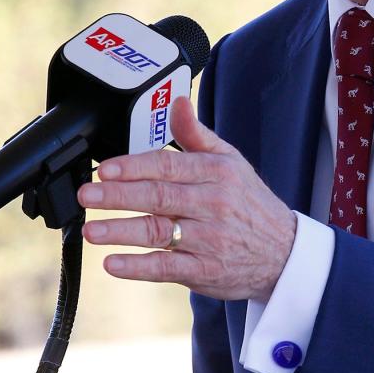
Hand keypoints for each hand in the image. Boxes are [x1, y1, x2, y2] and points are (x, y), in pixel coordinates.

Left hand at [77, 96, 296, 301]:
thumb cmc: (250, 204)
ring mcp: (209, 240)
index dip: (134, 167)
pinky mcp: (205, 271)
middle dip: (118, 196)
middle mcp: (213, 205)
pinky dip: (138, 267)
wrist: (285, 253)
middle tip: (88, 194)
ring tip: (92, 230)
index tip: (105, 168)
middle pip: (159, 197)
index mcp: (216, 173)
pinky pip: (167, 268)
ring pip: (159, 233)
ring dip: (121, 232)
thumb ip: (197, 134)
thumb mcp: (231, 162)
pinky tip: (113, 264)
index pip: (169, 166)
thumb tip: (178, 101)